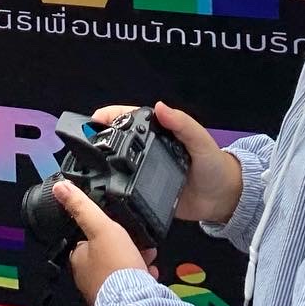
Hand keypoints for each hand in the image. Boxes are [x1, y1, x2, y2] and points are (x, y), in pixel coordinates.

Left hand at [51, 180, 151, 305]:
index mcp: (79, 259)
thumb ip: (82, 207)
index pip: (85, 237)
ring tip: (146, 252)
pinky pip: (130, 280)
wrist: (135, 300)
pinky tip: (148, 269)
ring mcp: (103, 287)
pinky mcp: (120, 298)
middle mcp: (88, 275)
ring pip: (119, 265)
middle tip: (134, 238)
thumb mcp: (101, 227)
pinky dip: (140, 272)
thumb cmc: (115, 266)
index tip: (114, 225)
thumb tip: (60, 188)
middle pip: (105, 251)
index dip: (101, 229)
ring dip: (134, 256)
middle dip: (122, 243)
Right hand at [92, 102, 242, 224]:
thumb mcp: (200, 140)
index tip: (95, 118)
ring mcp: (146, 170)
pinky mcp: (146, 192)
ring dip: (103, 160)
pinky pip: (126, 186)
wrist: (222, 199)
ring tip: (85, 163)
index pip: (131, 118)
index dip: (112, 116)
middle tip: (82, 142)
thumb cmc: (214, 164)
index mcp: (161, 131)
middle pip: (119, 139)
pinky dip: (113, 185)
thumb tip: (161, 106)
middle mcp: (150, 149)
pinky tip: (101, 188)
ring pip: (119, 162)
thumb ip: (183, 124)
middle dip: (99, 136)